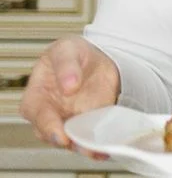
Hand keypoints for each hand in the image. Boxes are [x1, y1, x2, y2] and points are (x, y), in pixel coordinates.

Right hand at [18, 36, 119, 160]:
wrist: (97, 57)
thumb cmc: (73, 54)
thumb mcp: (67, 49)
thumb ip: (66, 65)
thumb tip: (69, 85)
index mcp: (37, 95)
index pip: (37, 114)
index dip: (47, 125)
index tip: (60, 133)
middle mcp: (51, 113)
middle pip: (54, 134)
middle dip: (68, 142)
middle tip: (81, 145)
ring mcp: (70, 121)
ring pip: (73, 140)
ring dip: (84, 147)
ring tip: (97, 149)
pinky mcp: (90, 124)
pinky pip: (91, 137)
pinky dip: (99, 144)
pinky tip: (107, 146)